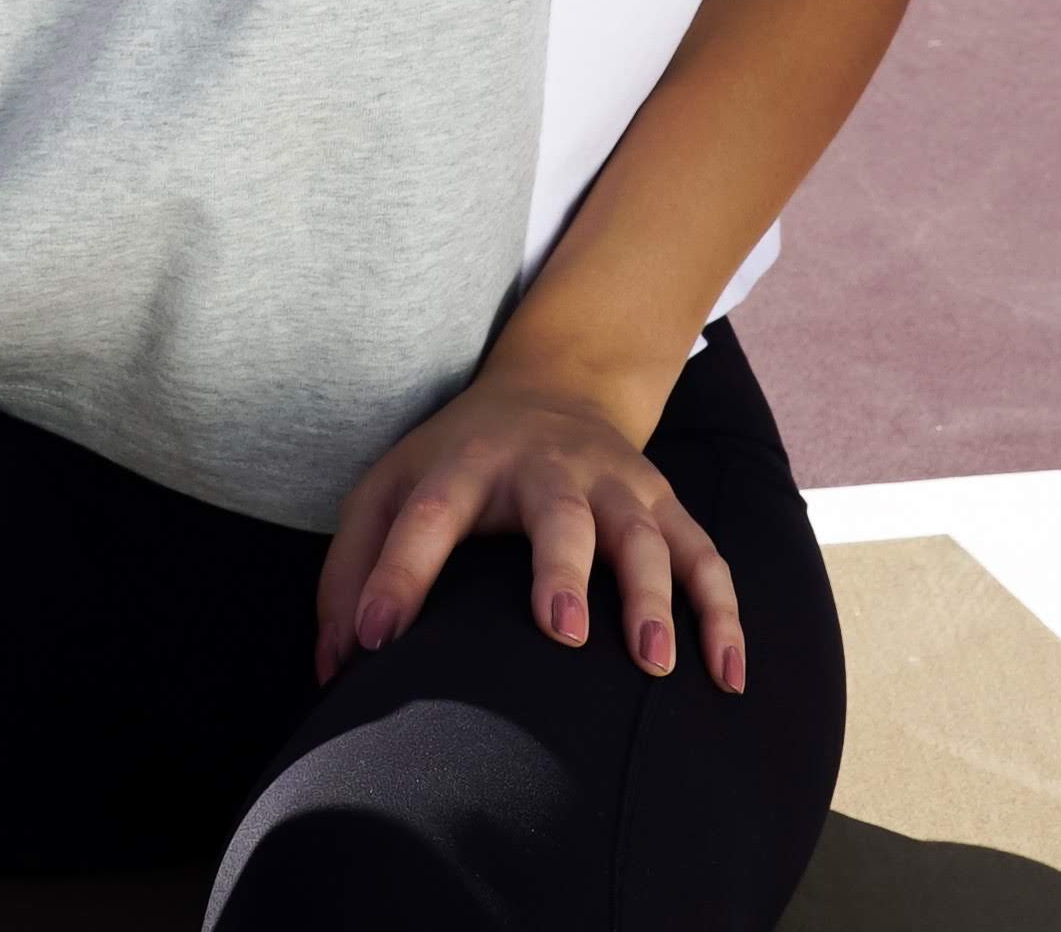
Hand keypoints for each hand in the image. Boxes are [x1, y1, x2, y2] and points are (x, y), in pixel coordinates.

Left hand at [312, 372, 742, 694]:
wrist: (553, 384)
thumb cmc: (454, 459)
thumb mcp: (386, 489)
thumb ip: (351, 571)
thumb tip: (334, 665)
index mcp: (464, 464)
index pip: (424, 516)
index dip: (396, 575)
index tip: (377, 639)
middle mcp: (546, 468)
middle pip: (559, 513)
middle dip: (562, 567)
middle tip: (562, 627)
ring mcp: (615, 485)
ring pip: (643, 534)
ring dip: (653, 594)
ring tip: (651, 661)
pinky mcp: (664, 504)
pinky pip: (705, 557)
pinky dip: (722, 614)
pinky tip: (725, 676)